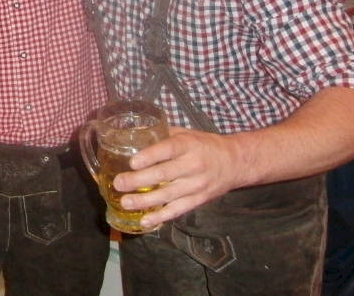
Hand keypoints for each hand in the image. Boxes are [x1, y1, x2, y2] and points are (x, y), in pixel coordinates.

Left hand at [111, 128, 246, 229]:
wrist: (234, 163)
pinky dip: (160, 216)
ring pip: (168, 195)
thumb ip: (163, 135)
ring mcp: (196, 185)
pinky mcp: (198, 200)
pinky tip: (145, 220)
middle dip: (138, 181)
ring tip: (125, 203)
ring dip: (145, 201)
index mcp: (188, 145)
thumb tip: (134, 135)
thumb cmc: (205, 145)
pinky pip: (177, 210)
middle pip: (163, 174)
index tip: (132, 162)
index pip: (168, 150)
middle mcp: (192, 165)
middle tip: (119, 183)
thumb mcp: (187, 134)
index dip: (150, 156)